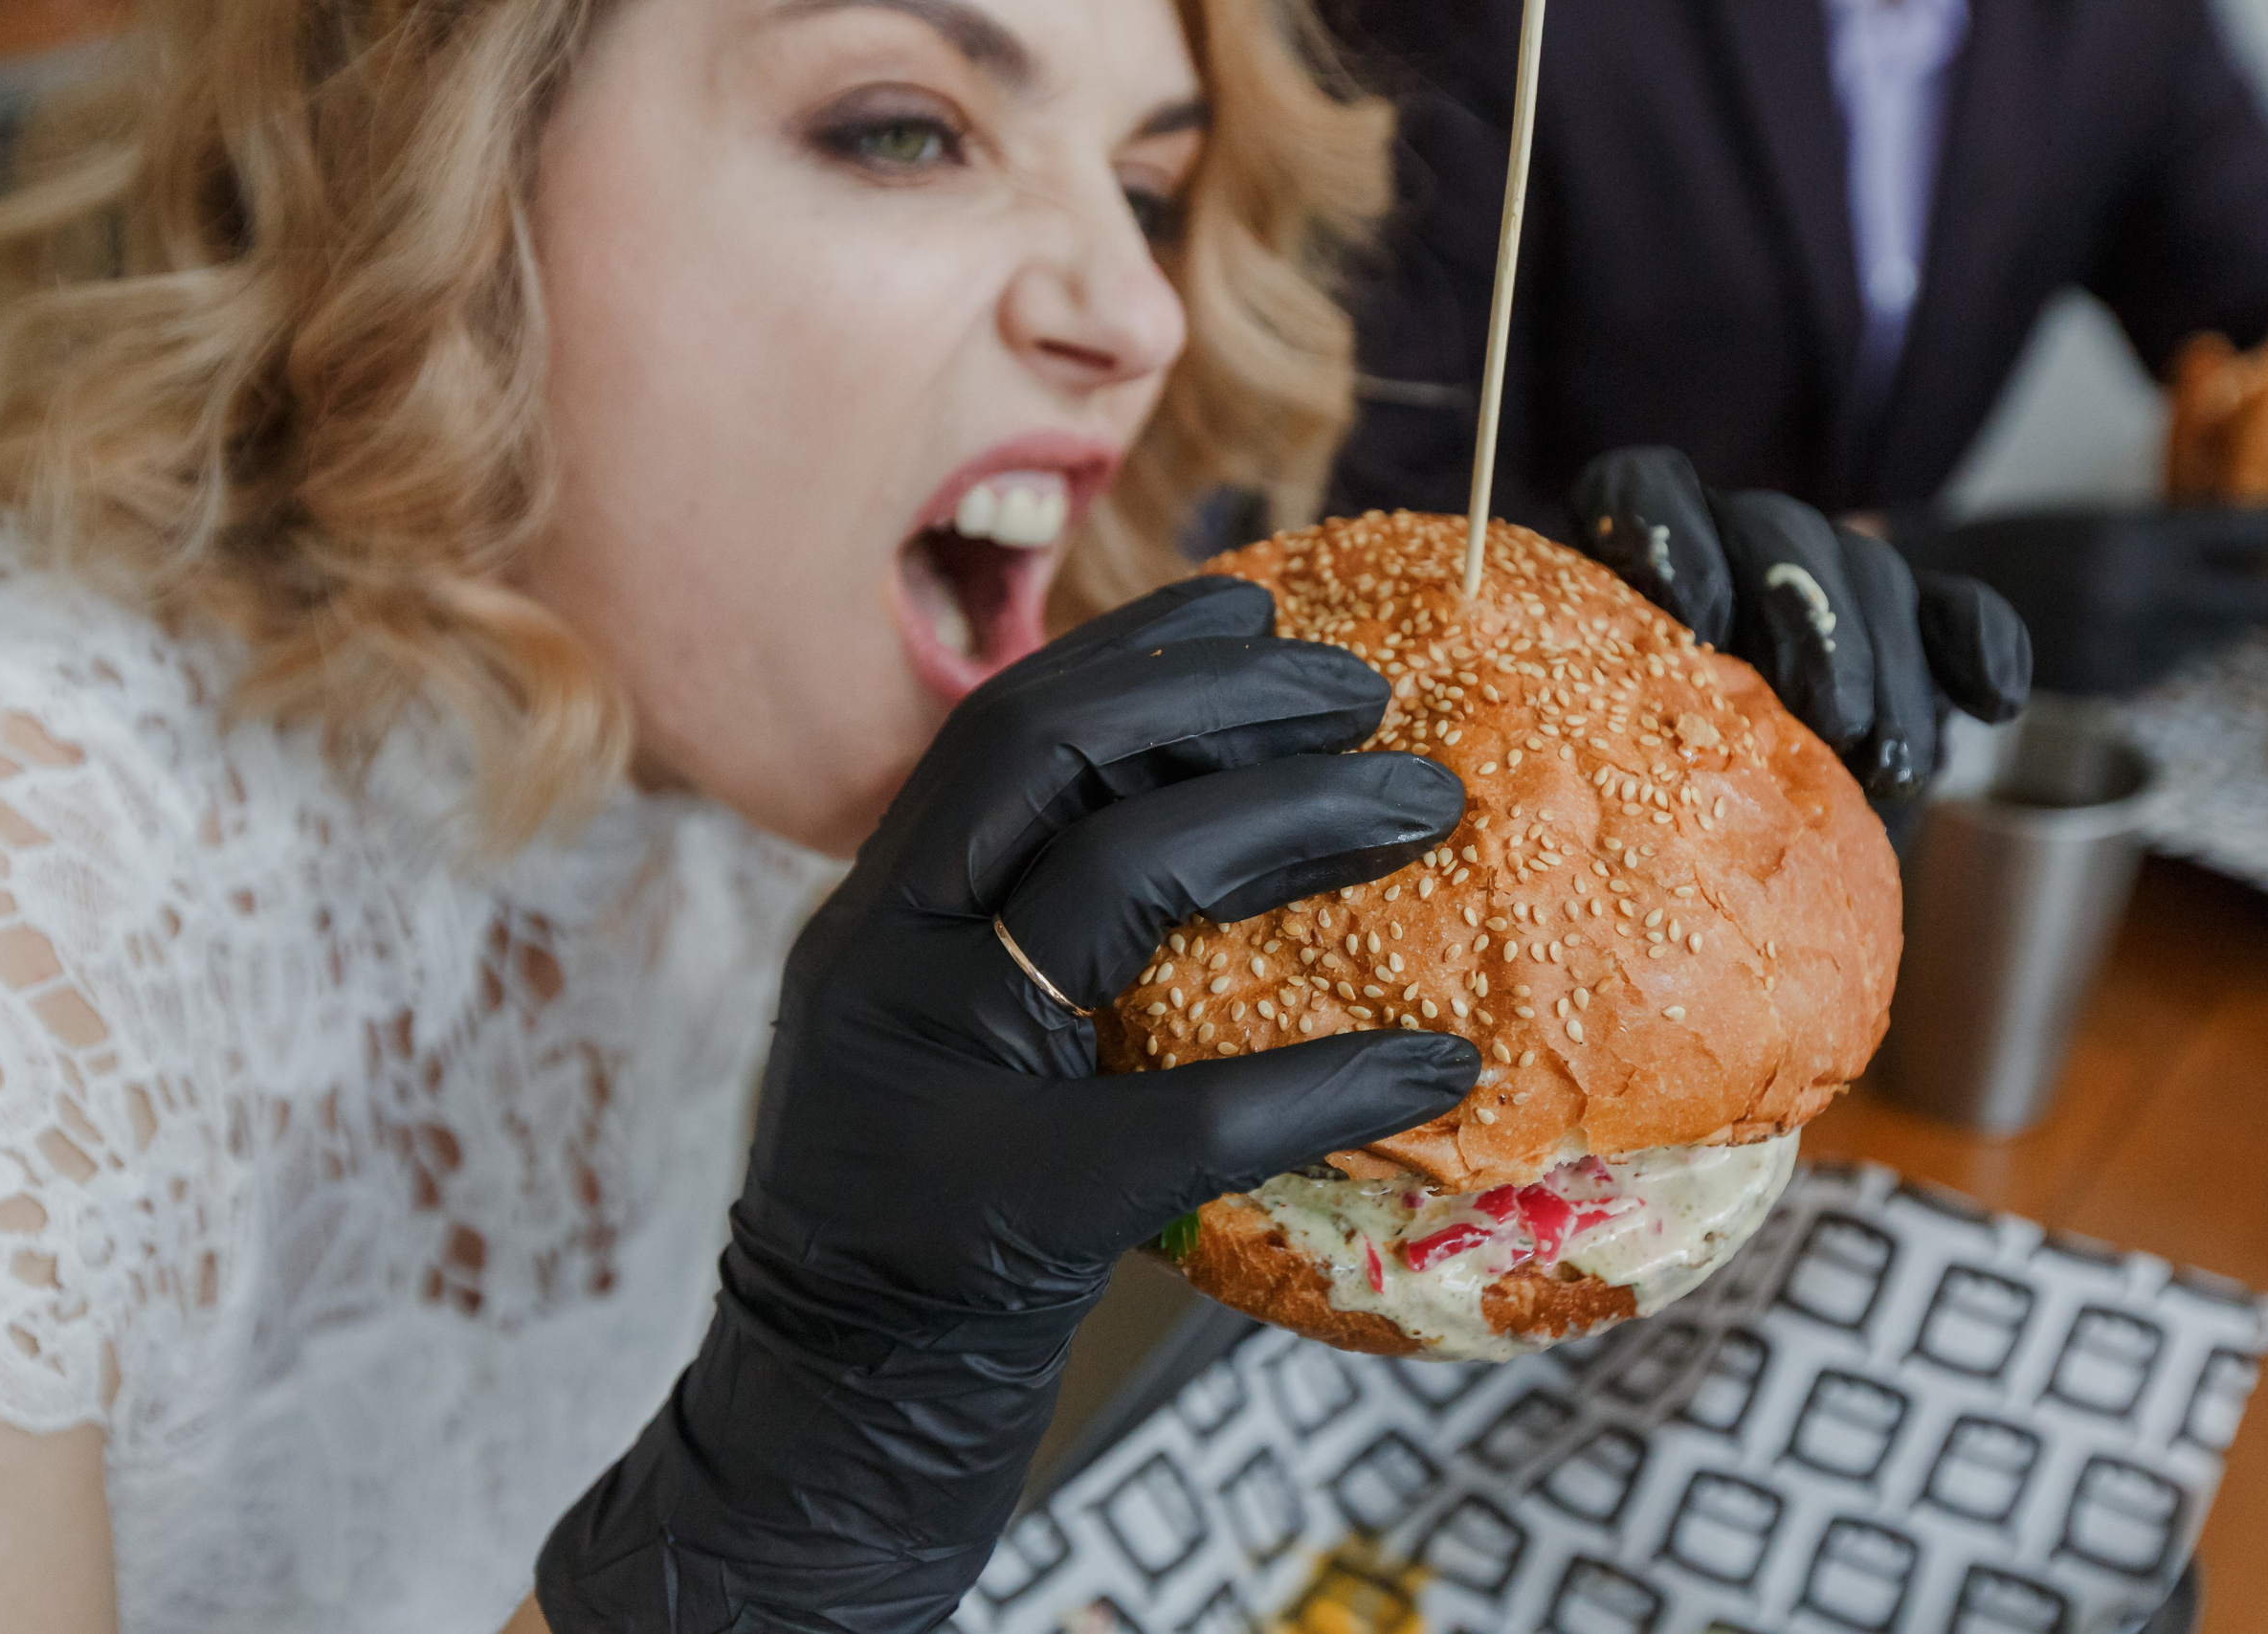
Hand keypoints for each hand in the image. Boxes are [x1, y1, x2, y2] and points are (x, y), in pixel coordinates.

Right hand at [534, 578, 1481, 1633]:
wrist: (833, 1400)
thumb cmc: (933, 1216)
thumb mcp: (962, 1043)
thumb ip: (1041, 940)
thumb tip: (1221, 829)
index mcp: (880, 913)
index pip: (1000, 730)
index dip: (1137, 651)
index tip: (1262, 607)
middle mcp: (884, 957)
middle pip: (1043, 756)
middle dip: (1220, 696)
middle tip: (1369, 694)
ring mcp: (930, 1064)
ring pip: (1113, 887)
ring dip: (1288, 820)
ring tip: (1424, 808)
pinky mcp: (1007, 1197)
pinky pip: (1189, 1117)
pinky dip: (1325, 1081)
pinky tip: (1434, 1068)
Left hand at [1570, 447, 2031, 803]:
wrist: (1749, 854)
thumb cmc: (1651, 809)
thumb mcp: (1623, 772)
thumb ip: (1611, 730)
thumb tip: (1584, 764)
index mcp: (1637, 563)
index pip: (1638, 488)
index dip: (1660, 531)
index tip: (1685, 611)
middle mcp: (1731, 543)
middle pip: (1775, 531)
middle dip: (1810, 626)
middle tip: (1826, 721)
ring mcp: (1827, 574)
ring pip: (1868, 573)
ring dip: (1886, 670)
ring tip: (1886, 767)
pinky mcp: (1917, 618)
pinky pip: (1959, 609)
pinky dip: (1983, 648)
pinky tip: (1993, 703)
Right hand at [1887, 506, 2267, 693]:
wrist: (1928, 591)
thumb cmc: (2022, 544)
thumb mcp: (2104, 526)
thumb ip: (2171, 547)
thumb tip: (2254, 572)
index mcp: (2136, 540)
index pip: (2248, 531)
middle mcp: (2137, 596)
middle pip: (2253, 600)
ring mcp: (2121, 647)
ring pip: (2204, 637)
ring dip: (2202, 620)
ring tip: (2138, 597)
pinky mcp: (2105, 685)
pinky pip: (2161, 667)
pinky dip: (2153, 648)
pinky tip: (2102, 630)